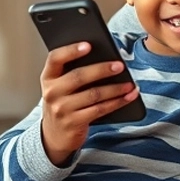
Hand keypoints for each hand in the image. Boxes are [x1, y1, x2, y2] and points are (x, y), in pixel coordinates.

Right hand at [39, 42, 140, 164]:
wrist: (55, 136)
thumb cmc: (64, 103)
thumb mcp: (62, 87)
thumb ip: (74, 72)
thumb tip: (106, 58)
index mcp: (48, 77)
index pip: (55, 58)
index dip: (71, 50)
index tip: (89, 45)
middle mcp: (52, 92)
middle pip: (78, 76)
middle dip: (102, 70)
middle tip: (120, 65)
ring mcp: (62, 109)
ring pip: (93, 94)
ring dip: (115, 88)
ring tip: (130, 83)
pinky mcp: (74, 122)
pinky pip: (100, 109)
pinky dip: (118, 102)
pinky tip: (129, 96)